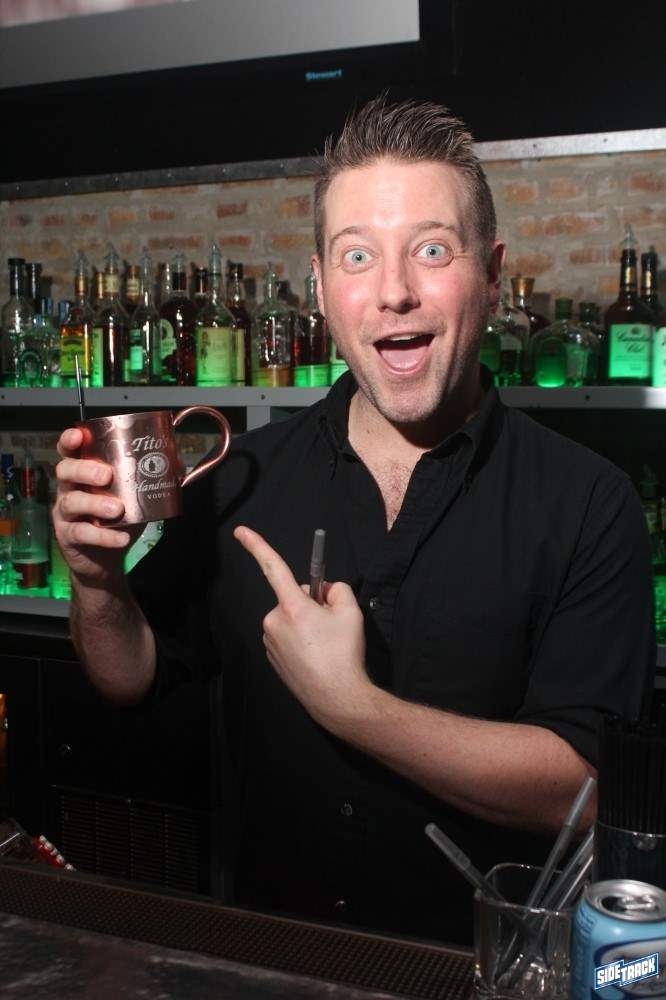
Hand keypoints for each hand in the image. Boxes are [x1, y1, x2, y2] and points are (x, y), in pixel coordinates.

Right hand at [54, 426, 137, 586]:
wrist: (107, 557)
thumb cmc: (119, 519)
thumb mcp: (134, 497)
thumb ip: (150, 480)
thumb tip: (178, 464)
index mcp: (82, 473)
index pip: (69, 451)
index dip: (69, 440)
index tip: (79, 435)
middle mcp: (69, 489)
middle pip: (65, 471)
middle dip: (84, 470)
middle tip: (106, 476)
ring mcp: (65, 514)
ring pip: (71, 502)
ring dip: (95, 503)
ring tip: (117, 509)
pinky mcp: (68, 537)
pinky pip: (82, 534)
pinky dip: (103, 536)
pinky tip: (120, 538)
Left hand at [234, 525, 375, 734]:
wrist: (337, 698)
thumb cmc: (344, 653)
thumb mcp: (351, 612)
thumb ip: (338, 590)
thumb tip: (327, 589)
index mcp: (292, 606)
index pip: (273, 567)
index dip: (257, 546)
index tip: (240, 531)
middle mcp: (274, 621)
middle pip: (292, 598)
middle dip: (309, 604)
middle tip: (330, 623)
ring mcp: (270, 642)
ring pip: (289, 619)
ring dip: (304, 624)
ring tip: (324, 644)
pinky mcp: (272, 659)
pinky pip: (286, 638)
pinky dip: (299, 641)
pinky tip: (315, 656)